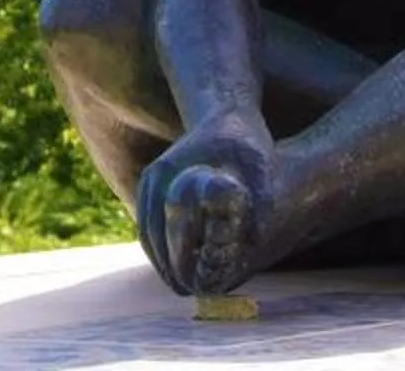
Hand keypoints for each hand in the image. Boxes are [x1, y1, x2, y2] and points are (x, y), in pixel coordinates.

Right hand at [136, 118, 274, 294]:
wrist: (229, 113)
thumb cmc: (247, 143)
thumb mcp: (256, 169)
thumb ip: (249, 201)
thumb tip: (250, 236)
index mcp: (170, 176)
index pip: (164, 234)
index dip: (179, 263)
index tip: (192, 288)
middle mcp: (154, 178)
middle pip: (151, 237)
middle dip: (167, 266)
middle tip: (186, 291)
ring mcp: (151, 179)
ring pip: (148, 232)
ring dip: (162, 258)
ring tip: (182, 283)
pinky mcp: (154, 182)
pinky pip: (151, 222)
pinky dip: (162, 245)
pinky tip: (180, 260)